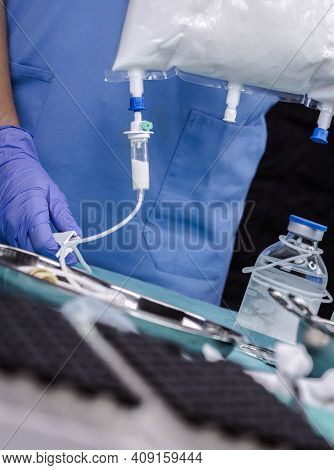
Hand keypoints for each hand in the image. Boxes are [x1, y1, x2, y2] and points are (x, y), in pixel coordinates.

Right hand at [0, 126, 81, 264]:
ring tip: (55, 246)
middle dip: (51, 254)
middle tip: (66, 252)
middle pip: (35, 250)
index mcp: (31, 214)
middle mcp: (16, 223)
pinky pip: (17, 243)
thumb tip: (76, 235)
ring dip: (40, 251)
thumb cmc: (32, 178)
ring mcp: (7, 227)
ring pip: (25, 249)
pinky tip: (39, 239)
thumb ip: (64, 218)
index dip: (59, 251)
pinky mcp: (3, 228)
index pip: (44, 243)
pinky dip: (29, 245)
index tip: (71, 255)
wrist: (9, 167)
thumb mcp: (54, 195)